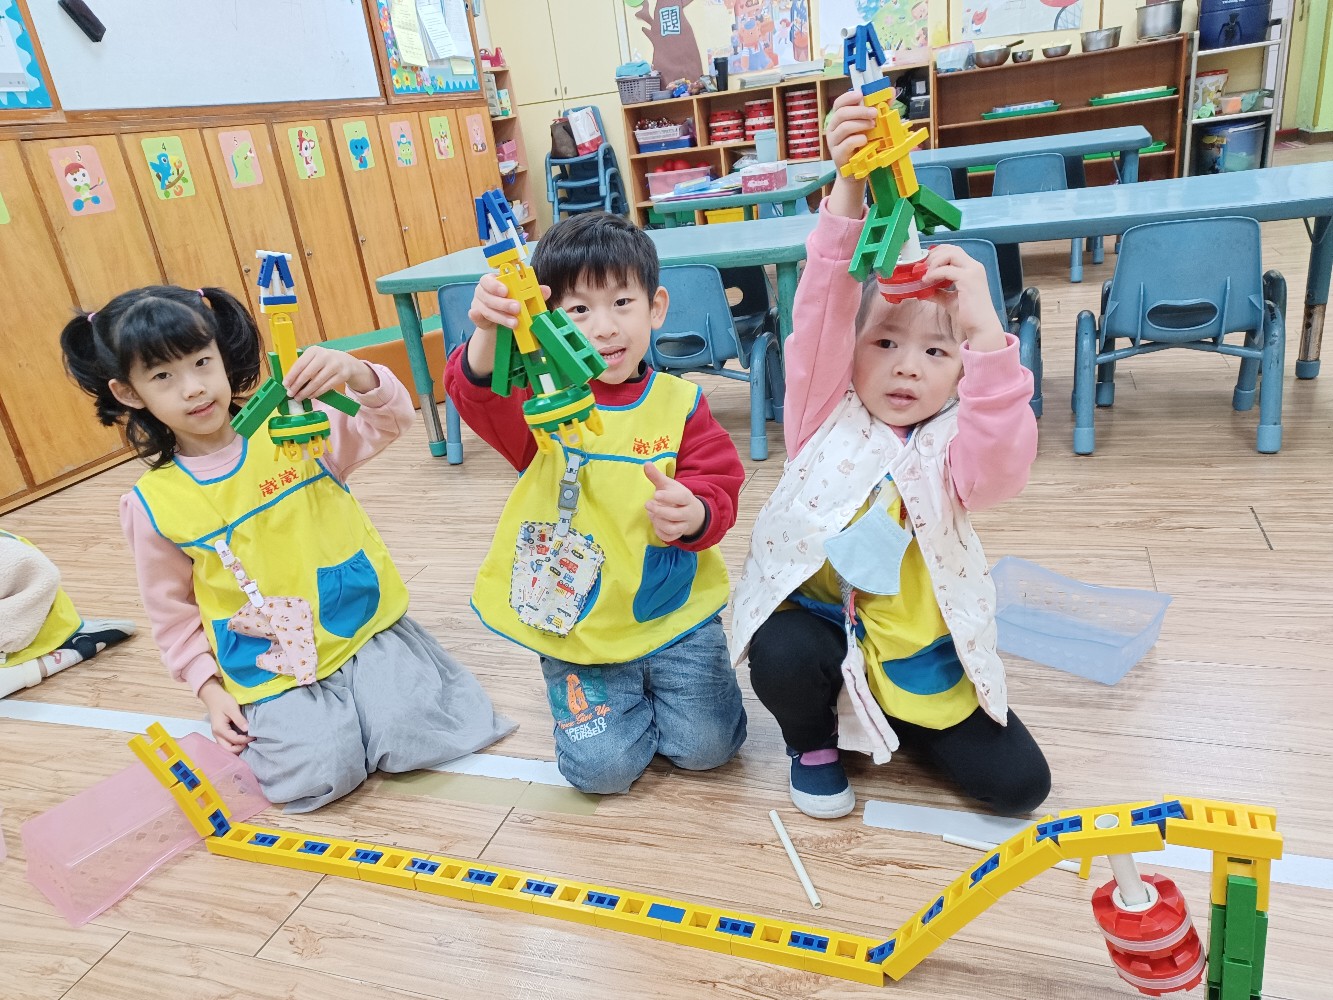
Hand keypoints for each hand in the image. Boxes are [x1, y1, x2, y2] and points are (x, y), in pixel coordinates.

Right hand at [198, 677, 252, 753]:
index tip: (254, 736)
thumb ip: (239, 719)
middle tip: (250, 741)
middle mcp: (217, 734)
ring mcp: (217, 734)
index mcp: (220, 729)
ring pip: (226, 747)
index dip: (245, 740)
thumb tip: (247, 729)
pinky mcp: (220, 733)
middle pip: (228, 749)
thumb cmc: (223, 701)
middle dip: (240, 748)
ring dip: (237, 747)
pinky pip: (226, 743)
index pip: (234, 740)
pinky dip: (234, 744)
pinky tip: (242, 740)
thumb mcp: (232, 708)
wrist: (213, 696)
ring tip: (247, 741)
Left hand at [283, 345, 376, 399]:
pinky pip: (326, 387)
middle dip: (297, 385)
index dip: (291, 376)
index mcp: (314, 351)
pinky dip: (316, 393)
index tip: (285, 384)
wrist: (346, 362)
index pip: (300, 364)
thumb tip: (289, 381)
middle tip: (290, 394)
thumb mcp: (314, 358)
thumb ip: (303, 366)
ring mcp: (335, 366)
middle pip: (307, 374)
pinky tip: (310, 396)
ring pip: (317, 382)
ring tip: (299, 397)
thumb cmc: (324, 362)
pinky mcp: (342, 375)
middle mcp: (325, 356)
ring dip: (306, 392)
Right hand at [466, 275, 550, 376]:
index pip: (489, 279)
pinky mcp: (477, 317)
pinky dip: (477, 318)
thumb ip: (533, 292)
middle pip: (488, 296)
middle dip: (503, 303)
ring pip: (486, 309)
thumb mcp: (522, 296)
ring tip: (514, 323)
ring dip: (501, 316)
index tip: (506, 291)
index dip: (496, 285)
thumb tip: (546, 290)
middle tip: (517, 308)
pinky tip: (481, 319)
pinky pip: (475, 317)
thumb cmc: (511, 301)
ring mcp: (478, 303)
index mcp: (493, 281)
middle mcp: (482, 291)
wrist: (500, 319)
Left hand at [643, 462, 704, 542]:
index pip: (681, 498)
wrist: (692, 512)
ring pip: (673, 528)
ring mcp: (684, 525)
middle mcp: (687, 512)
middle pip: (676, 515)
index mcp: (686, 498)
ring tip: (651, 514)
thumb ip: (657, 476)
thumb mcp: (668, 485)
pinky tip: (655, 524)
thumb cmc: (676, 496)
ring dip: (659, 522)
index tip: (656, 494)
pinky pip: (670, 537)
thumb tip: (646, 463)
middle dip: (660, 511)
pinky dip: (660, 532)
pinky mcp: (679, 534)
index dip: (669, 497)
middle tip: (648, 504)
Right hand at [825, 89, 877, 218]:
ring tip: (873, 126)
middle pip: (841, 113)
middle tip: (874, 113)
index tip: (861, 94)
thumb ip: (879, 109)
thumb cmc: (863, 146)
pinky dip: (857, 140)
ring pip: (843, 127)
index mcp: (839, 119)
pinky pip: (846, 144)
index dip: (848, 97)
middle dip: (859, 111)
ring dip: (860, 124)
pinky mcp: (837, 155)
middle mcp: (833, 129)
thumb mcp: (871, 126)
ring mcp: (834, 143)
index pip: (839, 103)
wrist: (856, 172)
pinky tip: (866, 140)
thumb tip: (890, 92)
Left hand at [922, 244, 1007, 351]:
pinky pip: (947, 270)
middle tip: (922, 267)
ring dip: (934, 262)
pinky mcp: (968, 280)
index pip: (954, 250)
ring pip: (950, 254)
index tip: (925, 263)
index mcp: (972, 268)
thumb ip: (938, 292)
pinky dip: (934, 273)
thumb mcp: (949, 300)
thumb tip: (922, 290)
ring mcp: (973, 272)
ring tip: (925, 275)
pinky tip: (927, 281)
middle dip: (934, 255)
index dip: (938, 252)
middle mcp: (974, 266)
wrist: (981, 327)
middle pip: (952, 249)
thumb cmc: (969, 314)